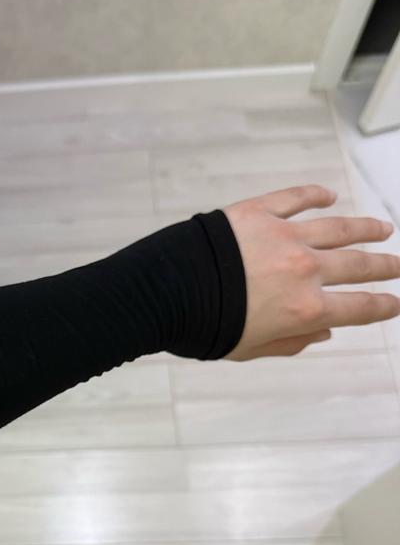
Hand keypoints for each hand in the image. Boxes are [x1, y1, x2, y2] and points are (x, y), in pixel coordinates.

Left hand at [221, 185, 399, 361]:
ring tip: (383, 229)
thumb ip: (291, 342)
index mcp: (305, 309)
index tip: (396, 302)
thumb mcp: (252, 349)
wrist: (168, 292)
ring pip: (337, 228)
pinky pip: (295, 199)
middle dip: (384, 267)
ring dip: (364, 229)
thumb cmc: (206, 327)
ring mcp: (284, 237)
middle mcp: (305, 270)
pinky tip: (329, 196)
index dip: (383, 306)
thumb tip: (322, 332)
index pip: (358, 308)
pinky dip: (315, 195)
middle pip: (357, 266)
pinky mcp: (259, 212)